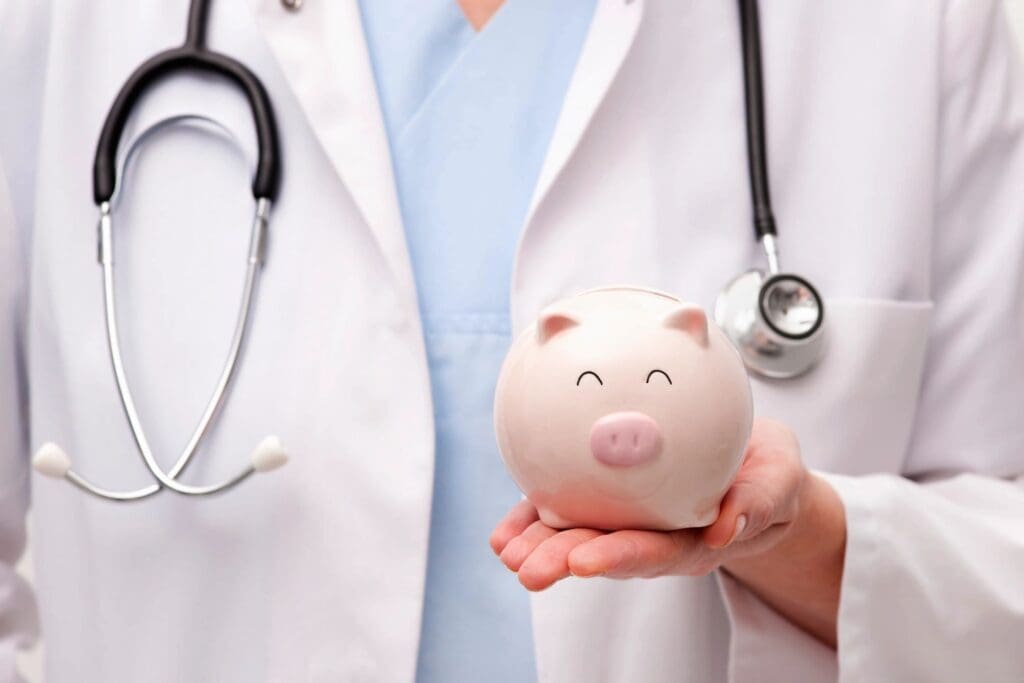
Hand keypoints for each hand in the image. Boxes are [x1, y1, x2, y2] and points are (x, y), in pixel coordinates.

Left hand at [490, 418, 807, 589]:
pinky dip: (534, 523)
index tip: (583, 562)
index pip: (655, 552)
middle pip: (606, 552)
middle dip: (565, 561)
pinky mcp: (608, 502)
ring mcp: (628, 522)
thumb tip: (728, 527)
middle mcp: (655, 537)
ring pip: (579, 537)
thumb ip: (761, 500)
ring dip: (541, 547)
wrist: (754, 467)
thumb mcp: (779, 478)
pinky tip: (503, 536)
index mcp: (695, 539)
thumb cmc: (767, 473)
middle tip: (528, 568)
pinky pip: (567, 514)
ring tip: (508, 552)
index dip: (619, 557)